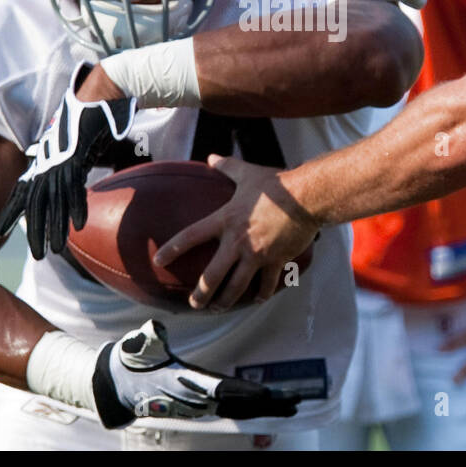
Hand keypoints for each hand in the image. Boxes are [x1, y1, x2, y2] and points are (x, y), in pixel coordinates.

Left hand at [0, 63, 135, 259]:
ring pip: (53, 200)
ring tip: (54, 251)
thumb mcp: (74, 146)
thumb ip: (70, 165)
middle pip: (35, 202)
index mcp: (42, 160)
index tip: (0, 231)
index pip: (23, 190)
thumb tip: (72, 182)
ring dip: (54, 227)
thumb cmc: (87, 118)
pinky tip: (76, 226)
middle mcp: (47, 161)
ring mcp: (60, 160)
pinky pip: (75, 186)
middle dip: (34, 230)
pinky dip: (76, 207)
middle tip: (35, 255)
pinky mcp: (77, 156)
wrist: (97, 95)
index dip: (11, 211)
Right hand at [89, 319, 301, 427]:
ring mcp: (200, 405)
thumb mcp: (140, 346)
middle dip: (267, 403)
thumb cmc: (133, 362)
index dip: (244, 392)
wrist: (120, 387)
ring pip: (238, 409)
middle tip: (295, 400)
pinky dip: (253, 408)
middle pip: (238, 404)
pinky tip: (269, 404)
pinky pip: (232, 409)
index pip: (220, 389)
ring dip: (265, 407)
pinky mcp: (202, 406)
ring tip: (291, 402)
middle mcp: (196, 399)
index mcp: (186, 383)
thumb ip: (150, 338)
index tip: (266, 393)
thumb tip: (154, 330)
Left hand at [153, 154, 319, 310]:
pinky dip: (262, 294)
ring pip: (237, 286)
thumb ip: (227, 167)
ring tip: (217, 309)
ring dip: (226, 301)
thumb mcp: (247, 173)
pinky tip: (257, 299)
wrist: (306, 198)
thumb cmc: (277, 184)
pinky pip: (267, 284)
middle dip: (201, 293)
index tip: (159, 260)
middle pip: (213, 275)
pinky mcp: (276, 261)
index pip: (191, 236)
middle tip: (194, 304)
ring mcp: (257, 254)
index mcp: (225, 220)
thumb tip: (212, 157)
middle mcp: (238, 241)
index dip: (173, 248)